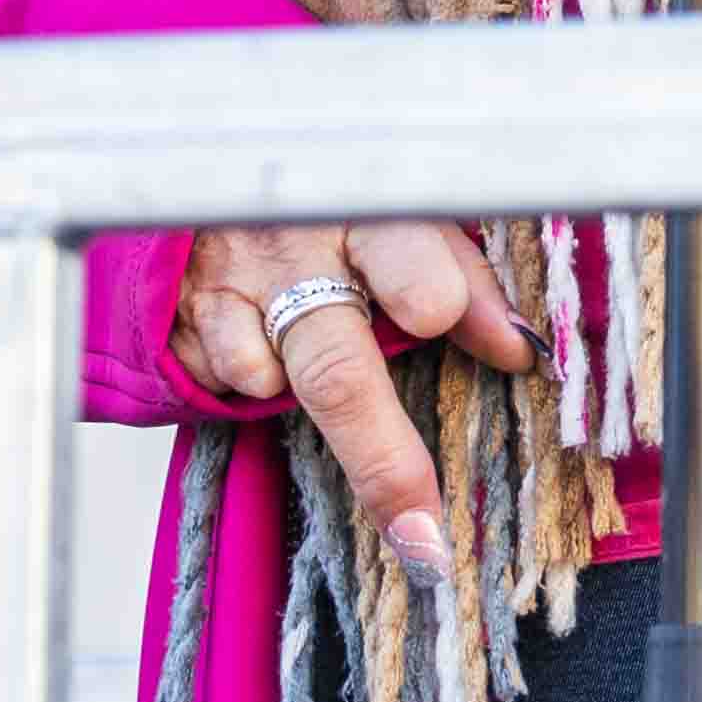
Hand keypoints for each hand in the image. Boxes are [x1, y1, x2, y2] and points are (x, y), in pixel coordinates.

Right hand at [175, 218, 530, 575]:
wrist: (208, 168)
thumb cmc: (337, 200)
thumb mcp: (408, 215)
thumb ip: (464, 272)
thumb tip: (522, 351)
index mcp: (369, 213)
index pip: (410, 260)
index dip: (446, 303)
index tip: (498, 358)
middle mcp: (296, 253)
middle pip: (338, 370)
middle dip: (384, 460)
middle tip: (422, 533)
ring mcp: (230, 291)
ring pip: (264, 380)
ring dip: (288, 389)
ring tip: (295, 361)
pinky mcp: (180, 322)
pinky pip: (219, 382)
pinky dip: (245, 378)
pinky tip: (256, 341)